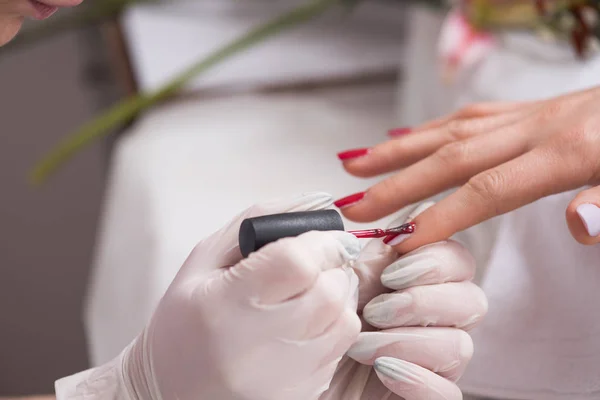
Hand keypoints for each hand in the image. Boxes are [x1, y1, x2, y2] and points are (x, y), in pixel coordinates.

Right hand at [56, 193, 361, 399]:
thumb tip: (319, 199)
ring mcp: (280, 378)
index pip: (296, 262)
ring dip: (337, 295)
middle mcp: (254, 347)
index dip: (319, 241)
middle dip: (332, 266)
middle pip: (329, 291)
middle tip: (314, 263)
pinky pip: (340, 350)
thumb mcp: (205, 259)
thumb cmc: (185, 319)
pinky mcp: (298, 396)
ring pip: (344, 320)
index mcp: (223, 305)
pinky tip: (305, 323)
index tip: (317, 238)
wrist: (171, 389)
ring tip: (308, 292)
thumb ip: (259, 219)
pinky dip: (333, 326)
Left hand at [321, 203, 487, 399]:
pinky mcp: (428, 396)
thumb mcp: (326, 282)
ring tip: (362, 345)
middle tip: (376, 310)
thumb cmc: (310, 328)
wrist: (292, 378)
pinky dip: (417, 379)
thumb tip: (389, 229)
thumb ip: (357, 253)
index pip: (456, 259)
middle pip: (472, 300)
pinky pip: (448, 393)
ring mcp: (434, 361)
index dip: (436, 259)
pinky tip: (384, 370)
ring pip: (461, 346)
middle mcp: (431, 319)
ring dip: (407, 341)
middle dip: (422, 301)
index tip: (393, 270)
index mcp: (412, 282)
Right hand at [335, 86, 599, 252]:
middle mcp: (538, 127)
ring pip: (449, 129)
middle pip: (450, 158)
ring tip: (356, 164)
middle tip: (353, 206)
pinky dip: (432, 128)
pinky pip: (471, 115)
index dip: (439, 217)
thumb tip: (579, 224)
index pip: (486, 190)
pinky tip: (406, 138)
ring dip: (398, 150)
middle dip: (395, 184)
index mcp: (568, 150)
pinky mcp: (532, 109)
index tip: (400, 243)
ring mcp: (531, 114)